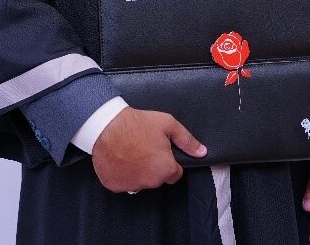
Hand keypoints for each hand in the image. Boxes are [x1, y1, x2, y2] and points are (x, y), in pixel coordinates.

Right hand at [91, 107, 206, 192]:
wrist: (106, 124)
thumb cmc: (138, 123)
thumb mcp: (167, 124)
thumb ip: (187, 140)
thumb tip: (202, 152)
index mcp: (165, 169)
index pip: (175, 173)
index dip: (168, 160)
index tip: (158, 149)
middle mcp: (150, 182)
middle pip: (157, 178)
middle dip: (153, 166)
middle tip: (143, 147)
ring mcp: (131, 186)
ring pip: (140, 181)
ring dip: (138, 171)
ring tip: (130, 151)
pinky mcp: (115, 186)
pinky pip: (123, 182)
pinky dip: (122, 174)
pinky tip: (119, 158)